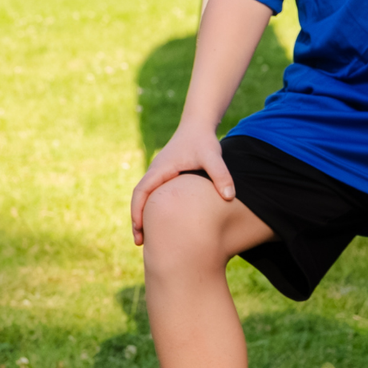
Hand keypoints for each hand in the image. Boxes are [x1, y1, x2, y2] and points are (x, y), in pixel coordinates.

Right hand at [130, 121, 233, 245]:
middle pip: (139, 198)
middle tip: (140, 242)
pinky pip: (153, 195)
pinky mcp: (165, 176)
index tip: (140, 229)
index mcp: (160, 168)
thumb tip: (230, 197)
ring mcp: (158, 173)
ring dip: (143, 215)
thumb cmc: (204, 140)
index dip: (138, 211)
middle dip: (138, 220)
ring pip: (145, 197)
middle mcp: (155, 171)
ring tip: (147, 238)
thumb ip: (221, 175)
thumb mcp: (213, 156)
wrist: (198, 125)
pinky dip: (151, 208)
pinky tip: (159, 221)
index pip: (141, 191)